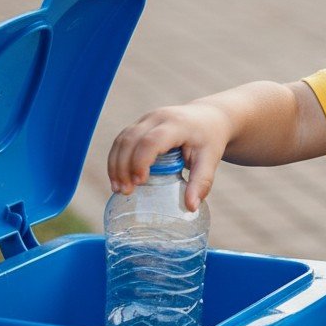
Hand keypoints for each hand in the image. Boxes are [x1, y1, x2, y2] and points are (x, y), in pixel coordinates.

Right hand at [107, 102, 232, 211]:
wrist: (209, 117)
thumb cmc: (210, 139)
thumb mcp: (210, 159)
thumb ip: (201, 182)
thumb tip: (191, 207)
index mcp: (176, 124)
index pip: (152, 141)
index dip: (141, 161)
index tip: (140, 182)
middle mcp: (158, 118)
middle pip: (131, 139)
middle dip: (123, 166)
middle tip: (125, 191)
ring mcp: (147, 119)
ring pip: (122, 139)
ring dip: (115, 164)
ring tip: (117, 188)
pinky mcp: (140, 124)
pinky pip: (122, 140)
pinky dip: (116, 159)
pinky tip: (117, 178)